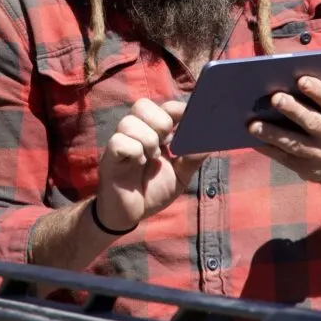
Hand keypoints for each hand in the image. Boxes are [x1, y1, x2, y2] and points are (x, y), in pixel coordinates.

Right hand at [94, 98, 206, 231]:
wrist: (130, 215)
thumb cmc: (153, 190)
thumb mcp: (180, 175)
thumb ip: (193, 158)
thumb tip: (210, 141)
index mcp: (154, 132)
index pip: (164, 106)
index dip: (177, 110)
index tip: (188, 122)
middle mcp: (136, 132)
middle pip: (142, 105)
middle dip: (160, 122)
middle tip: (166, 143)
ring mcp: (121, 142)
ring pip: (129, 122)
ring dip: (147, 139)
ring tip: (151, 158)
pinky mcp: (110, 157)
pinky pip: (119, 141)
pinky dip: (133, 151)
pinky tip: (137, 163)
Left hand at [248, 69, 320, 182]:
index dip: (318, 91)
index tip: (300, 80)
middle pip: (313, 123)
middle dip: (293, 110)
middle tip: (275, 98)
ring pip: (295, 144)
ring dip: (273, 134)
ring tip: (253, 125)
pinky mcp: (309, 170)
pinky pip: (285, 158)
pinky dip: (268, 149)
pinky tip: (253, 141)